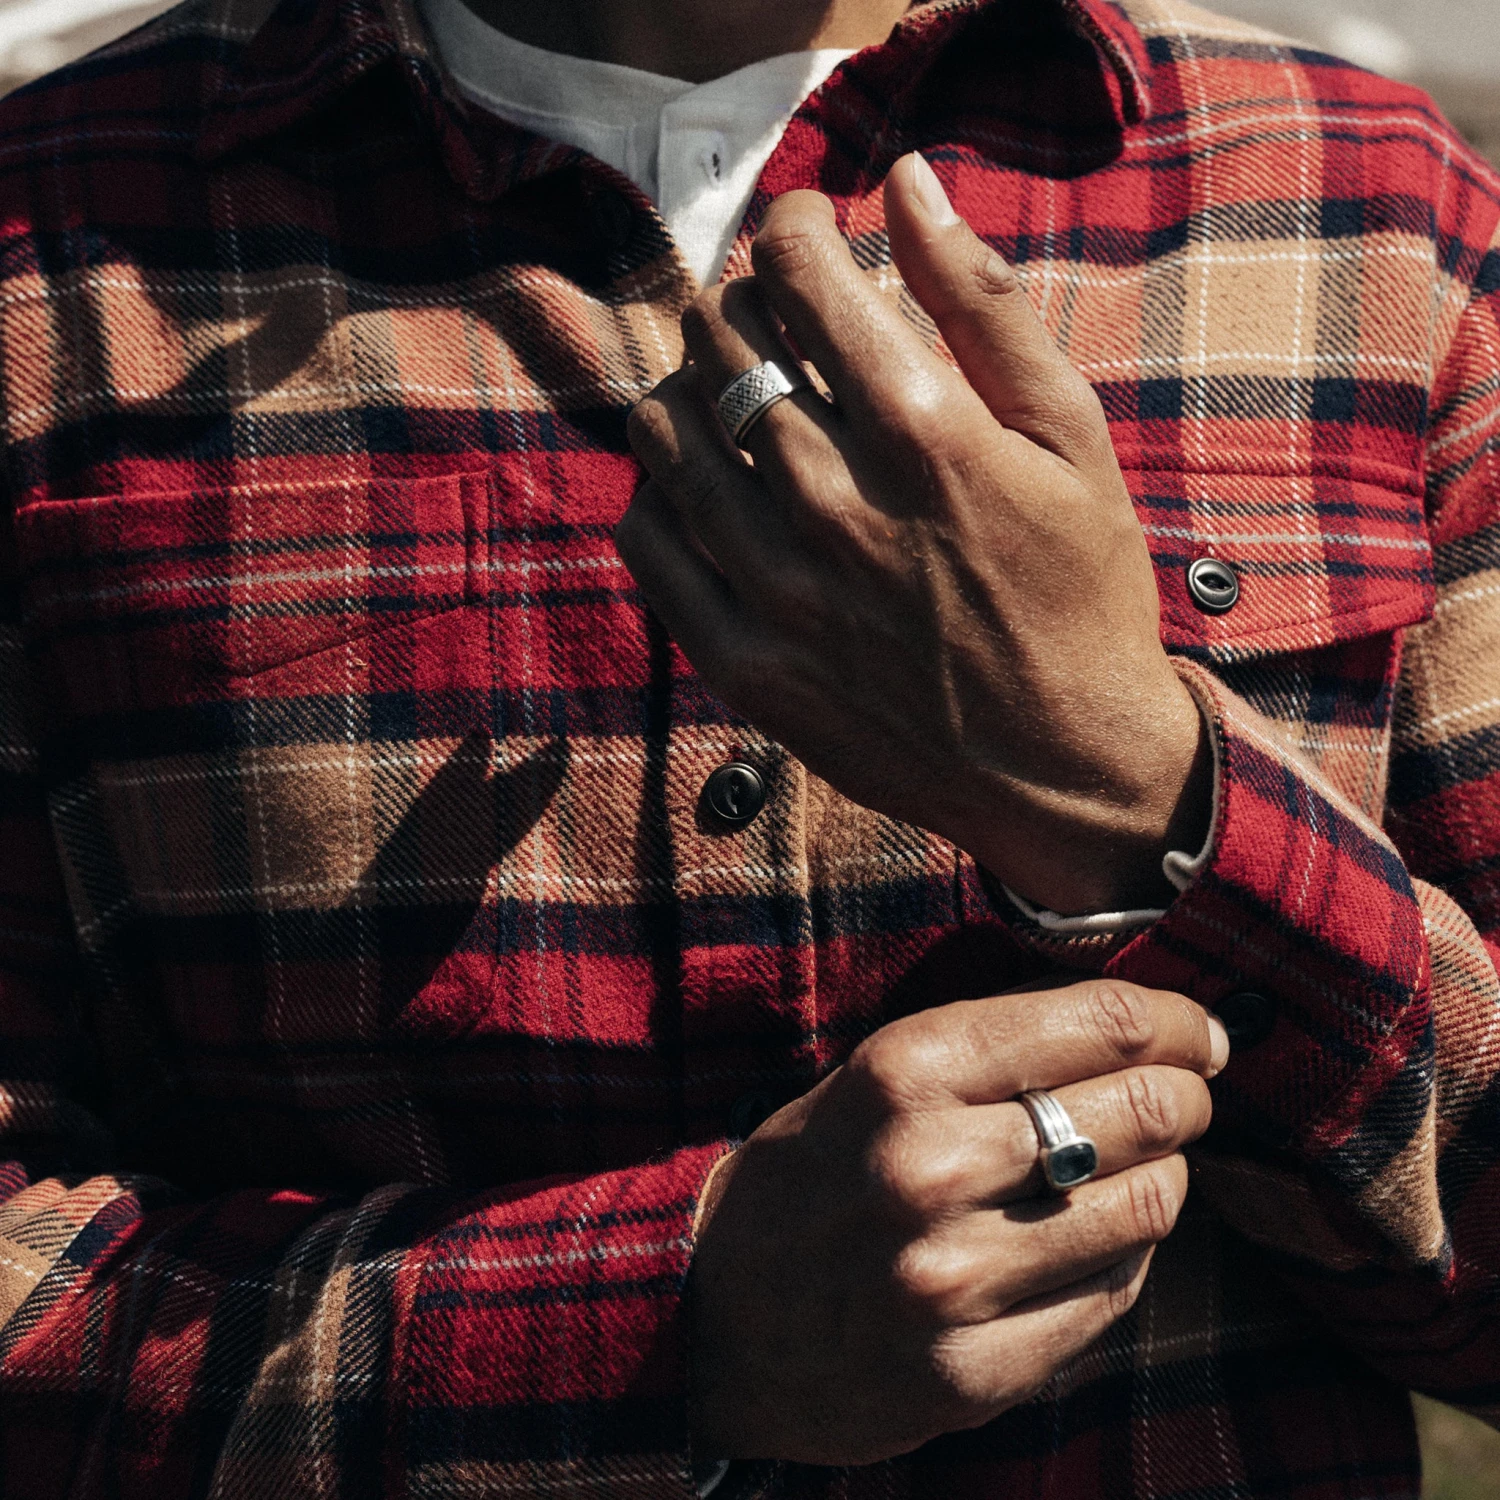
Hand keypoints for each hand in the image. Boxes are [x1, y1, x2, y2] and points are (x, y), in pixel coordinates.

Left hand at [618, 154, 1210, 914]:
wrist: (1064, 763)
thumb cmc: (1081, 589)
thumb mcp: (1071, 435)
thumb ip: (984, 303)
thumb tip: (908, 181)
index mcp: (927, 435)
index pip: (797, 276)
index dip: (790, 229)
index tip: (807, 236)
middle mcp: (839, 509)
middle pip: (720, 346)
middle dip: (738, 302)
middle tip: (771, 320)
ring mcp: (782, 595)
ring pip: (666, 436)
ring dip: (685, 387)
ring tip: (730, 398)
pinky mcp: (747, 666)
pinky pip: (649, 544)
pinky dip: (658, 492)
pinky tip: (703, 489)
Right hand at [690, 981, 1227, 1463]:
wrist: (717, 1311)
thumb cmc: (817, 1170)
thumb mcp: (880, 1073)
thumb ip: (999, 1044)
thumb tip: (1145, 1020)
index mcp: (905, 1072)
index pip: (1101, 1023)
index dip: (1174, 1021)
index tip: (1196, 1031)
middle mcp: (929, 1169)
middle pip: (1143, 1110)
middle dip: (1187, 1095)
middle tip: (1188, 1095)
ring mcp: (953, 1279)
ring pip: (1147, 1207)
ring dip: (1165, 1178)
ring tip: (1143, 1169)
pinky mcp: (974, 1371)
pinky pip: (1114, 1295)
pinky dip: (1126, 1257)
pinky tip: (1096, 1239)